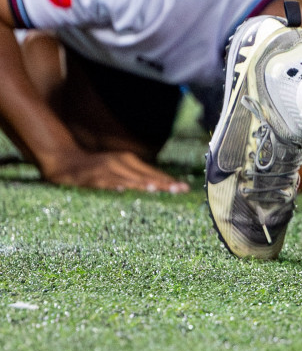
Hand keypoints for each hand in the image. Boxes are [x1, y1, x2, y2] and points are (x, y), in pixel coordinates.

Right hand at [40, 148, 188, 192]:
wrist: (66, 161)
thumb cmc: (97, 168)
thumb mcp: (119, 169)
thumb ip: (136, 176)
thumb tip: (159, 186)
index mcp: (129, 161)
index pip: (153, 172)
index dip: (168, 180)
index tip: (185, 188)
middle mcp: (121, 162)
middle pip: (146, 175)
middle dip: (163, 183)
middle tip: (179, 190)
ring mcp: (107, 169)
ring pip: (129, 178)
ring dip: (143, 183)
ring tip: (157, 189)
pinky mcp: (93, 177)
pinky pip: (106, 182)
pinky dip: (115, 185)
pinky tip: (124, 189)